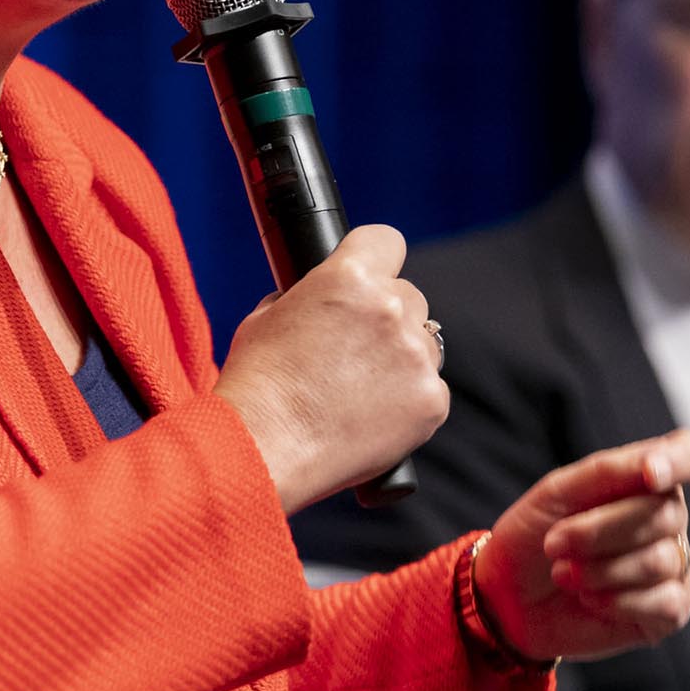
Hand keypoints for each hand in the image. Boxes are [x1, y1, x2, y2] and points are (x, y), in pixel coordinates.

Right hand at [214, 224, 446, 513]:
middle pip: (409, 297)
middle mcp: (391, 309)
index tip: (372, 277)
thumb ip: (310, 296)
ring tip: (358, 392)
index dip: (377, 260)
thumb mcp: (268, 316)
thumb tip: (324, 297)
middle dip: (388, 318)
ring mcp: (416, 357)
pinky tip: (372, 418)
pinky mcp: (432, 401)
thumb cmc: (257, 385)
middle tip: (354, 352)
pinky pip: (431, 390)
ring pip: (424, 345)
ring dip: (402, 360)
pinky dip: (409, 402)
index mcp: (350, 277)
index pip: (386, 241)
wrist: (262, 449)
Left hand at [472, 431, 689, 662]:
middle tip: (554, 543)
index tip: (649, 475)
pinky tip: (588, 598)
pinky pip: (664, 603)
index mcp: (648, 479)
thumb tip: (656, 463)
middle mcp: (669, 519)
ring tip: (563, 573)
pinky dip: (615, 601)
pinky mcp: (670, 610)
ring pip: (660, 560)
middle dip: (599, 531)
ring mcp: (674, 565)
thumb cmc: (534, 535)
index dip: (682, 461)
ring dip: (598, 570)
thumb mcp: (559, 492)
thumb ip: (609, 471)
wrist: (507, 596)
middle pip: (665, 514)